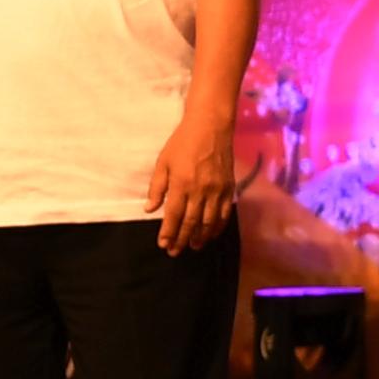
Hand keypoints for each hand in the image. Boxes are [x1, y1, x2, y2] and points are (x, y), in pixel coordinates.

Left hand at [147, 112, 240, 255]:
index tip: (163, 245)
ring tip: (193, 246)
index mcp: (181, 184)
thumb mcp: (163, 162)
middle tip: (175, 252)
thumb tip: (150, 209)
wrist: (211, 126)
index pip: (173, 215)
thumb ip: (157, 187)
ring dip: (200, 236)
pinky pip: (224, 212)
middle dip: (181, 239)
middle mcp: (200, 190)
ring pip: (209, 221)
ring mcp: (216, 190)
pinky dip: (218, 225)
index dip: (168, 233)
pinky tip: (212, 233)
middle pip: (191, 222)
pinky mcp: (228, 187)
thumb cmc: (182, 142)